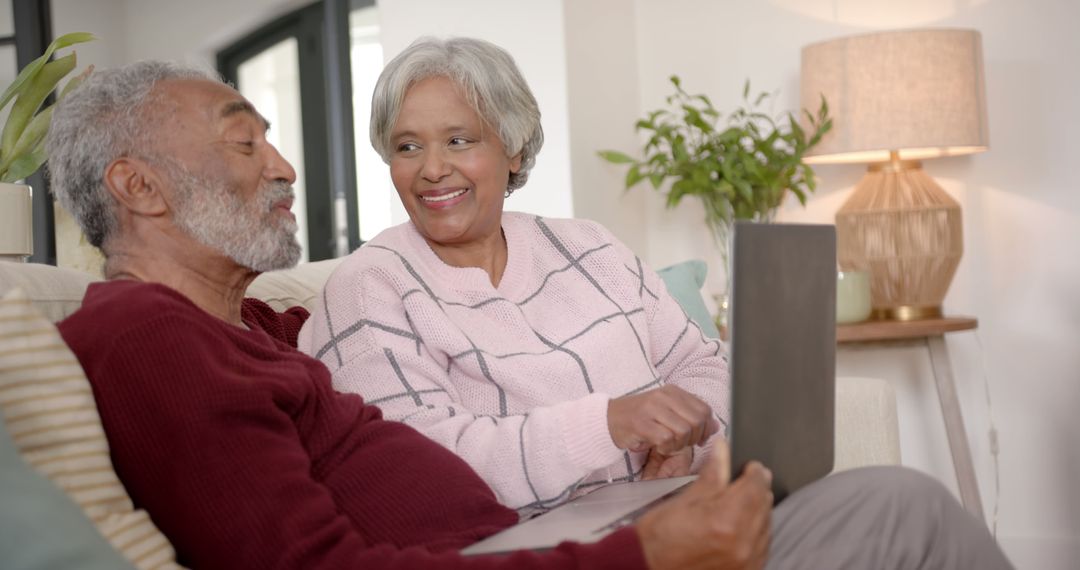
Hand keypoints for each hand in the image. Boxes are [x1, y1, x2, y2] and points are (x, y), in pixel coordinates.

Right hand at [607, 385, 717, 453]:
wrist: (607, 419)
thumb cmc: (640, 419)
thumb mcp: (667, 413)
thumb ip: (691, 417)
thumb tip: (715, 427)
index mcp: (673, 391)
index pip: (704, 409)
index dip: (706, 428)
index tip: (697, 438)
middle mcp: (663, 396)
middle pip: (697, 421)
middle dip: (693, 438)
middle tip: (679, 443)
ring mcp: (651, 408)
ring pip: (684, 431)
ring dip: (678, 445)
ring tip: (666, 444)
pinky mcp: (641, 422)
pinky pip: (666, 439)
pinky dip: (666, 448)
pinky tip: (658, 446)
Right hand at [635, 439, 772, 569]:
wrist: (649, 568)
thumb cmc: (659, 539)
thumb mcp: (684, 500)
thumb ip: (712, 475)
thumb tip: (722, 450)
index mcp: (725, 521)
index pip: (755, 487)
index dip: (755, 472)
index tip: (751, 467)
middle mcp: (741, 544)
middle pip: (764, 505)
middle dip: (757, 489)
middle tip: (748, 480)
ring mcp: (746, 561)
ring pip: (766, 526)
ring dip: (758, 511)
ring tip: (743, 503)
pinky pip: (762, 547)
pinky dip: (756, 533)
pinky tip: (743, 526)